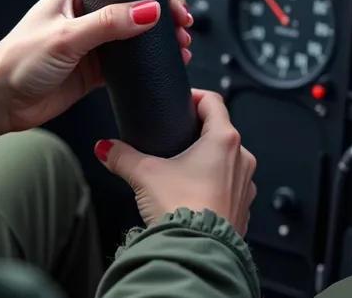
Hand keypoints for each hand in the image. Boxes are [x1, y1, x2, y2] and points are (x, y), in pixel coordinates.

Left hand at [0, 0, 192, 146]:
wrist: (1, 100)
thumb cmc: (18, 60)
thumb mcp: (67, 36)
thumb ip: (108, 23)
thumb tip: (148, 10)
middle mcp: (87, 11)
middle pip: (136, 0)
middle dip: (165, 6)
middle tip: (182, 20)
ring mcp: (94, 38)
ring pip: (138, 29)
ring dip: (162, 33)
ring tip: (181, 42)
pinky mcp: (97, 65)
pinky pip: (133, 57)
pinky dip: (152, 58)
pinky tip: (168, 60)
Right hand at [94, 90, 256, 235]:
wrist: (196, 254)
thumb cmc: (182, 211)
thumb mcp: (144, 174)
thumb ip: (122, 155)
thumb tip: (106, 147)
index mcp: (223, 140)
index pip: (213, 101)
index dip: (195, 97)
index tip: (182, 101)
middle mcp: (241, 159)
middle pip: (221, 131)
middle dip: (198, 132)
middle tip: (176, 137)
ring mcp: (245, 185)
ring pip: (228, 160)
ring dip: (209, 160)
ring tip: (182, 169)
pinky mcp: (243, 209)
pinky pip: (231, 187)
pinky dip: (215, 185)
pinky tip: (193, 194)